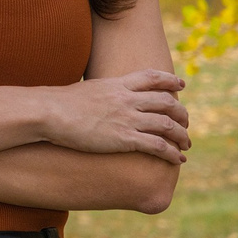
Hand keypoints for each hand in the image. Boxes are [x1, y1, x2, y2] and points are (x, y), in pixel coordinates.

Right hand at [39, 70, 190, 162]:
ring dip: (181, 135)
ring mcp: (127, 118)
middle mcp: (127, 99)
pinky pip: (157, 145)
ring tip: (186, 144)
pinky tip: (178, 160)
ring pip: (166, 124)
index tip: (181, 86)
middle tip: (186, 122)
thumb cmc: (60, 104)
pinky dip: (172, 153)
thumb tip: (101, 98)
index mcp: (118, 84)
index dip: (170, 81)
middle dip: (181, 113)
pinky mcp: (124, 138)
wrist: (50, 112)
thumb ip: (102, 93)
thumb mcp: (87, 90)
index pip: (152, 77)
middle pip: (166, 102)